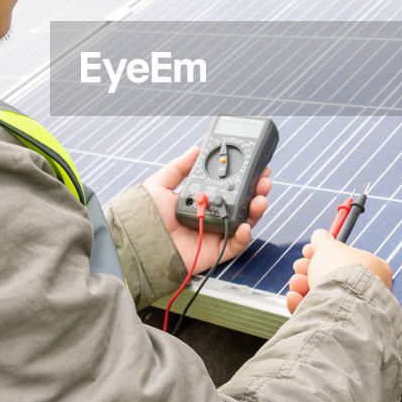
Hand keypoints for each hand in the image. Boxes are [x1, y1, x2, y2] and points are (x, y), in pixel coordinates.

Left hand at [143, 146, 271, 275]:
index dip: (243, 177)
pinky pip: (236, 244)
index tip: (255, 166)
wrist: (137, 241)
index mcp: (199, 199)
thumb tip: (196, 149)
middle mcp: (209, 215)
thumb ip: (179, 166)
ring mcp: (214, 233)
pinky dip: (245, 235)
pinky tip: (246, 225)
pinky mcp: (215, 251)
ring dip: (256, 209)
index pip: (227, 187)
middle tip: (264, 179)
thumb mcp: (160, 183)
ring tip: (261, 197)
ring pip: (243, 222)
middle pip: (241, 203)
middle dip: (256, 190)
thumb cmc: (143, 215)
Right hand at [286, 229, 392, 313]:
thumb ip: (323, 241)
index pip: (347, 259)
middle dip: (309, 269)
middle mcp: (367, 291)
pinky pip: (317, 312)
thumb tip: (320, 235)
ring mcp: (353, 310)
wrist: (342, 308)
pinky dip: (302, 304)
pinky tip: (294, 297)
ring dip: (303, 285)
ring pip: (322, 295)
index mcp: (374, 269)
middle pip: (331, 277)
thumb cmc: (342, 274)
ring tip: (296, 282)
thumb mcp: (329, 248)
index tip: (308, 251)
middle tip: (299, 266)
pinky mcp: (338, 326)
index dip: (324, 253)